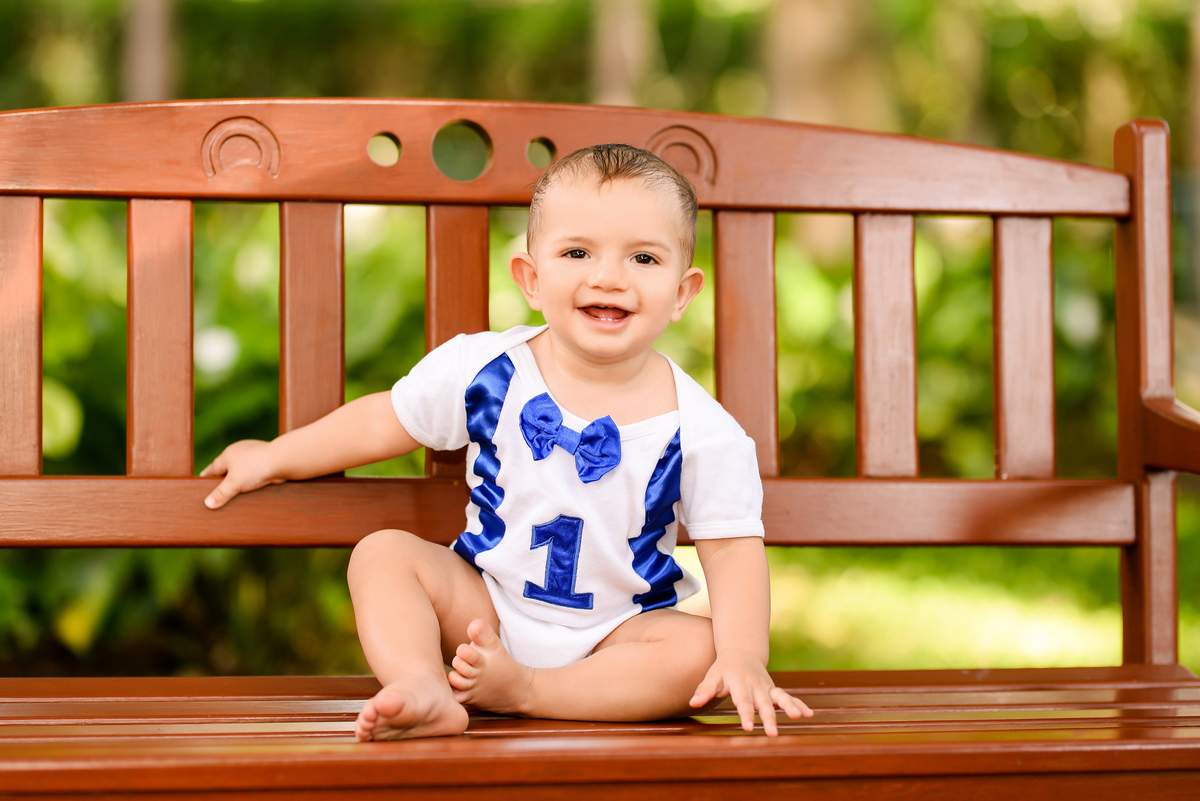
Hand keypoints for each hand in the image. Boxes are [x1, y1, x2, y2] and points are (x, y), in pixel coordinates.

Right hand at [200, 440, 282, 509]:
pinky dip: (251, 479)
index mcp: (228, 454)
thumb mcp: (234, 483)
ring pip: (241, 470)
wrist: (282, 460)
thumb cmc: (256, 468)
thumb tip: (208, 504)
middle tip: (216, 491)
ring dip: (238, 479)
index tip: (201, 485)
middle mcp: (239, 452)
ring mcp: (253, 456)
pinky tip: (251, 486)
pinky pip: (253, 472)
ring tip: (233, 492)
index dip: (207, 478)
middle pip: (226, 468)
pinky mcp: (264, 461)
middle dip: (222, 479)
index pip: (212, 469)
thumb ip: (221, 493)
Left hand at [689, 649, 813, 735]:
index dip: (745, 714)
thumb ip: (704, 690)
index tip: (748, 728)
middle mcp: (755, 685)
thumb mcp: (712, 676)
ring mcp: (767, 687)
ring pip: (780, 697)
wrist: (740, 652)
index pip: (742, 701)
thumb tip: (692, 703)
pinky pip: (788, 697)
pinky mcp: (774, 690)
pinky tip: (809, 714)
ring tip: (798, 717)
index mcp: (739, 683)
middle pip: (763, 703)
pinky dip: (799, 704)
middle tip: (772, 733)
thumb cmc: (723, 669)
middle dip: (768, 718)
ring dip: (789, 707)